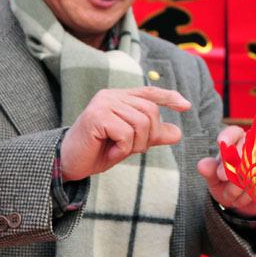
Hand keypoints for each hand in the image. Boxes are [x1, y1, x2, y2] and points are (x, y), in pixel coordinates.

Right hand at [61, 86, 190, 181]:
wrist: (69, 164)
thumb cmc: (98, 151)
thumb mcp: (130, 143)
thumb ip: (152, 136)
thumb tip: (177, 133)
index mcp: (120, 97)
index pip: (150, 92)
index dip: (169, 97)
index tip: (186, 106)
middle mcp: (112, 95)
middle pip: (150, 111)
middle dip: (148, 136)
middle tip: (131, 150)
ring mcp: (103, 103)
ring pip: (140, 123)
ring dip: (134, 146)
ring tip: (117, 152)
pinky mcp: (97, 116)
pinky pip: (126, 133)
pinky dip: (122, 150)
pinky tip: (109, 153)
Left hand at [197, 125, 255, 217]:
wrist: (240, 204)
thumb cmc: (225, 185)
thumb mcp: (214, 180)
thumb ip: (208, 171)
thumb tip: (202, 164)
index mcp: (235, 143)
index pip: (234, 132)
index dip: (228, 136)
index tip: (221, 142)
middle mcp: (252, 148)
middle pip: (244, 149)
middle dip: (230, 166)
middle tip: (221, 177)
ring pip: (252, 170)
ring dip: (237, 187)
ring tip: (230, 196)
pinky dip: (248, 195)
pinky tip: (242, 199)